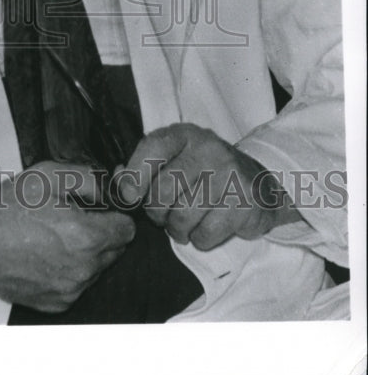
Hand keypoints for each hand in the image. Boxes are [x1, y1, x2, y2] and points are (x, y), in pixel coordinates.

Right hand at [0, 160, 135, 312]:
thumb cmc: (6, 208)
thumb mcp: (47, 174)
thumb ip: (87, 178)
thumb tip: (108, 189)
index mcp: (85, 237)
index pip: (127, 230)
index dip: (115, 214)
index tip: (99, 208)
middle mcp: (83, 269)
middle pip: (115, 251)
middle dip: (101, 233)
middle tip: (71, 217)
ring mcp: (70, 290)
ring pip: (97, 269)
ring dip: (86, 253)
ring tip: (53, 235)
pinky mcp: (56, 304)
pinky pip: (77, 284)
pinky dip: (69, 270)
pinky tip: (45, 254)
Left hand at [115, 123, 301, 250]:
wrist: (257, 185)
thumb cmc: (204, 173)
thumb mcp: (175, 159)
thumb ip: (143, 167)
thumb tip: (117, 179)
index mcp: (184, 134)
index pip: (152, 148)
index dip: (135, 175)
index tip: (129, 195)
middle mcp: (207, 148)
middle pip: (163, 191)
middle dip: (156, 212)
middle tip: (163, 215)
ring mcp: (228, 174)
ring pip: (182, 216)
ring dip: (177, 230)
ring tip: (183, 224)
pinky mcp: (244, 202)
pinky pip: (205, 234)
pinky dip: (199, 239)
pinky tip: (205, 228)